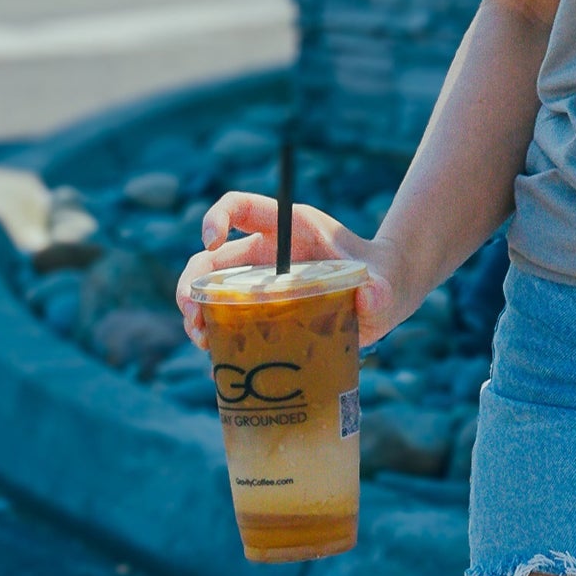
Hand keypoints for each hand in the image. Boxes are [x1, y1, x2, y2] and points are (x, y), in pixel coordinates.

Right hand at [175, 193, 418, 351]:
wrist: (382, 299)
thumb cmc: (380, 277)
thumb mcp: (384, 280)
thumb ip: (381, 288)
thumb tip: (371, 294)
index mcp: (290, 228)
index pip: (240, 207)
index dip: (217, 217)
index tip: (210, 241)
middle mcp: (266, 255)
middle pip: (211, 260)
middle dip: (191, 283)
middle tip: (192, 313)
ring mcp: (259, 286)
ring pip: (211, 295)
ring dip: (196, 316)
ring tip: (203, 341)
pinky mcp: (260, 316)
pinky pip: (227, 326)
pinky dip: (217, 345)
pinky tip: (219, 368)